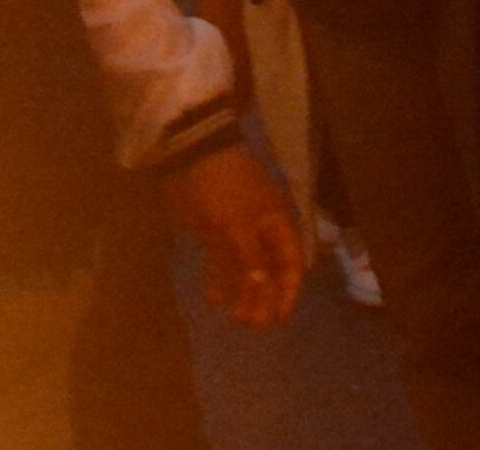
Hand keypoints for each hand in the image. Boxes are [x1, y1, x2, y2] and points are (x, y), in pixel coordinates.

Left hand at [162, 143, 305, 326]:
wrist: (189, 155)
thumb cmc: (223, 187)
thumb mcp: (237, 224)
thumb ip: (250, 258)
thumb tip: (261, 288)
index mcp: (276, 223)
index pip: (291, 263)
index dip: (289, 291)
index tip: (281, 316)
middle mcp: (261, 231)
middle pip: (269, 271)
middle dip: (265, 298)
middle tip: (255, 324)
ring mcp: (236, 232)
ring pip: (245, 270)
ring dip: (243, 294)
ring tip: (237, 319)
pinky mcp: (213, 233)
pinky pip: (221, 263)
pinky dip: (219, 281)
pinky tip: (214, 301)